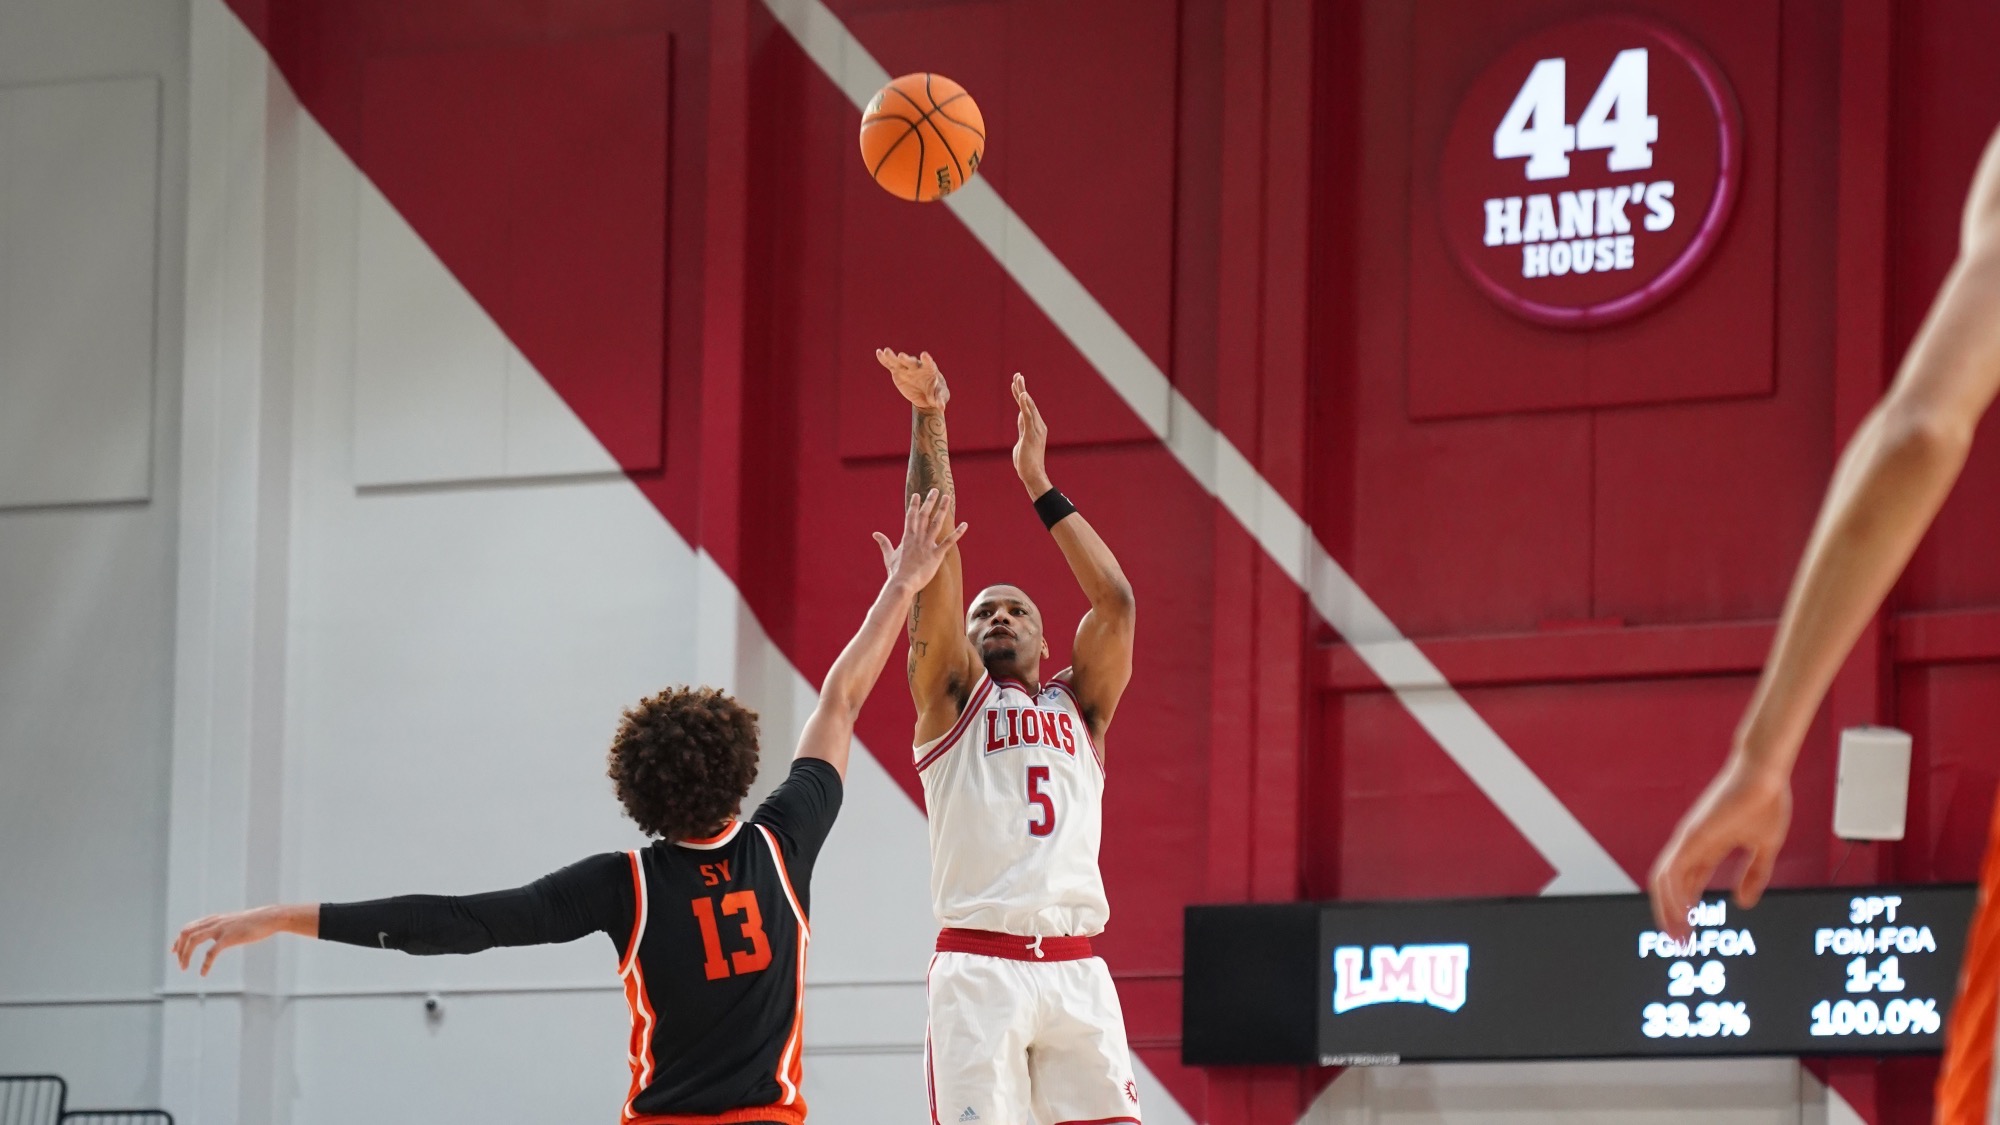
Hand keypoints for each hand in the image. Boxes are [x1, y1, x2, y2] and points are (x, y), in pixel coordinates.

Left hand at [172, 905, 298, 975]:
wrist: (270, 918)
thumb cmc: (255, 922)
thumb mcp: (235, 923)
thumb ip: (224, 928)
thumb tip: (219, 938)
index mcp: (214, 919)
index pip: (188, 927)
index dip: (178, 940)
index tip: (174, 951)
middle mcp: (214, 922)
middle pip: (186, 933)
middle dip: (179, 949)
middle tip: (181, 964)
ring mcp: (220, 929)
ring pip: (193, 941)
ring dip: (186, 956)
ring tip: (185, 968)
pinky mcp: (229, 938)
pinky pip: (211, 953)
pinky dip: (204, 964)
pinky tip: (203, 973)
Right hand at [873, 488, 966, 588]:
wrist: (903, 583)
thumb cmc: (896, 571)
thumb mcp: (889, 555)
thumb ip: (884, 543)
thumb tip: (875, 534)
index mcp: (907, 537)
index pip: (911, 516)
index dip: (915, 505)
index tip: (917, 494)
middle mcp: (917, 538)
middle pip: (925, 515)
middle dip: (930, 501)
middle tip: (935, 490)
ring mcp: (927, 545)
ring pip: (936, 523)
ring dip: (942, 510)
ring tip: (947, 498)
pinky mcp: (936, 555)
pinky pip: (949, 542)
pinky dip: (957, 533)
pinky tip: (965, 525)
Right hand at [877, 348, 949, 412]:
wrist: (926, 396)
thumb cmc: (937, 394)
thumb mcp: (941, 397)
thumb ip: (940, 400)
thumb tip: (942, 407)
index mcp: (929, 369)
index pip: (928, 363)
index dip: (926, 359)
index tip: (924, 355)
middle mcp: (917, 366)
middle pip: (912, 362)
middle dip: (907, 359)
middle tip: (902, 356)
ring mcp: (907, 368)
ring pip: (899, 361)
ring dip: (892, 356)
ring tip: (886, 351)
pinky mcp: (898, 371)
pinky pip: (890, 365)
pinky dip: (884, 359)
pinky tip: (878, 353)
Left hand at [1011, 373, 1050, 495]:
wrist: (1032, 474)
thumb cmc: (1027, 460)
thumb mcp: (1023, 439)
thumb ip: (1023, 427)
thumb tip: (1021, 416)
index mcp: (1035, 426)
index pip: (1027, 406)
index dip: (1021, 393)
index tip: (1017, 381)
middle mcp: (1038, 425)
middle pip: (1028, 402)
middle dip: (1022, 388)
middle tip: (1017, 375)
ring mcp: (1035, 429)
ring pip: (1028, 406)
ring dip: (1023, 392)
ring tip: (1018, 380)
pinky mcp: (1031, 434)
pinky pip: (1028, 416)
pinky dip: (1025, 405)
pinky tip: (1022, 395)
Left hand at [1648, 756, 1792, 940]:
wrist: (1766, 774)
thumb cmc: (1766, 801)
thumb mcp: (1763, 847)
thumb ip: (1754, 874)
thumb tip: (1742, 903)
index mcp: (1709, 848)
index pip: (1687, 884)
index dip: (1686, 908)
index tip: (1690, 932)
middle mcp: (1693, 846)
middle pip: (1670, 886)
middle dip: (1671, 916)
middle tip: (1679, 943)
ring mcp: (1689, 840)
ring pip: (1664, 881)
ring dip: (1667, 910)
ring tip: (1677, 936)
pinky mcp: (1691, 836)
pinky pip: (1672, 870)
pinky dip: (1672, 894)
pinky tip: (1682, 913)